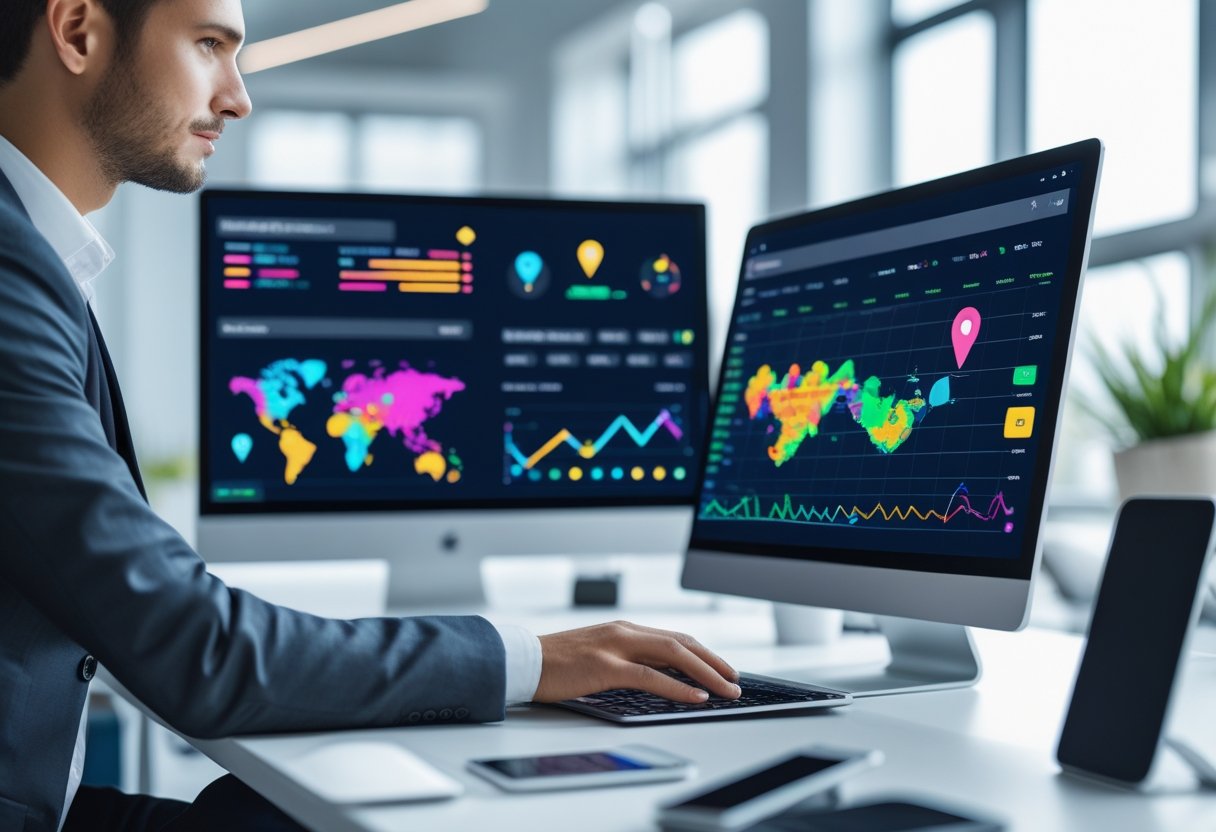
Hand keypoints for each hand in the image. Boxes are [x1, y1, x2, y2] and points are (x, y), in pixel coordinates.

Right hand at [533, 620, 740, 703]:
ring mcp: (615, 646)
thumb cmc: (555, 663)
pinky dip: (678, 687)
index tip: (723, 668)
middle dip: (714, 662)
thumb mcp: (597, 654)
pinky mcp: (605, 666)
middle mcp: (624, 632)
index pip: (674, 638)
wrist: (521, 661)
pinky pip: (651, 676)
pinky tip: (696, 696)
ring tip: (726, 690)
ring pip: (674, 655)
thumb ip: (624, 658)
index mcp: (623, 629)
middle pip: (682, 643)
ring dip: (706, 674)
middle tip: (735, 680)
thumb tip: (658, 676)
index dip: (704, 653)